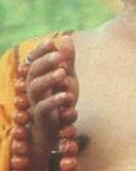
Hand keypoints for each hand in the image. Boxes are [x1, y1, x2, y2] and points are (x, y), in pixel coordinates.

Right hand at [25, 36, 77, 170]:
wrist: (57, 133)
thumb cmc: (61, 102)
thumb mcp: (68, 79)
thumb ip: (67, 60)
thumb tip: (66, 37)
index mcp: (38, 76)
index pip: (33, 60)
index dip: (40, 50)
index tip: (52, 41)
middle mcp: (32, 88)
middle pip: (32, 71)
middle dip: (45, 61)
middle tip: (59, 55)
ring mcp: (35, 103)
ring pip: (35, 88)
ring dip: (49, 79)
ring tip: (63, 73)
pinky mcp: (41, 118)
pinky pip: (43, 108)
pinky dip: (55, 100)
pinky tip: (67, 95)